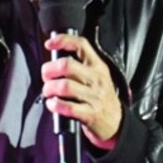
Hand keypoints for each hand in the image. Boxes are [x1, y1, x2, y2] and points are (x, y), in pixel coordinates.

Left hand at [41, 33, 121, 149]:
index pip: (81, 45)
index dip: (63, 40)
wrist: (116, 121)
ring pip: (64, 86)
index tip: (49, 44)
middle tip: (45, 76)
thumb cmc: (101, 96)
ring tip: (48, 92)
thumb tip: (54, 59)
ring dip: (49, 88)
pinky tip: (52, 104)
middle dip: (49, 70)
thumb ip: (80, 65)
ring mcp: (94, 96)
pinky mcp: (89, 113)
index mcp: (97, 66)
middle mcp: (96, 79)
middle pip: (66, 65)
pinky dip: (54, 105)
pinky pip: (67, 107)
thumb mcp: (97, 75)